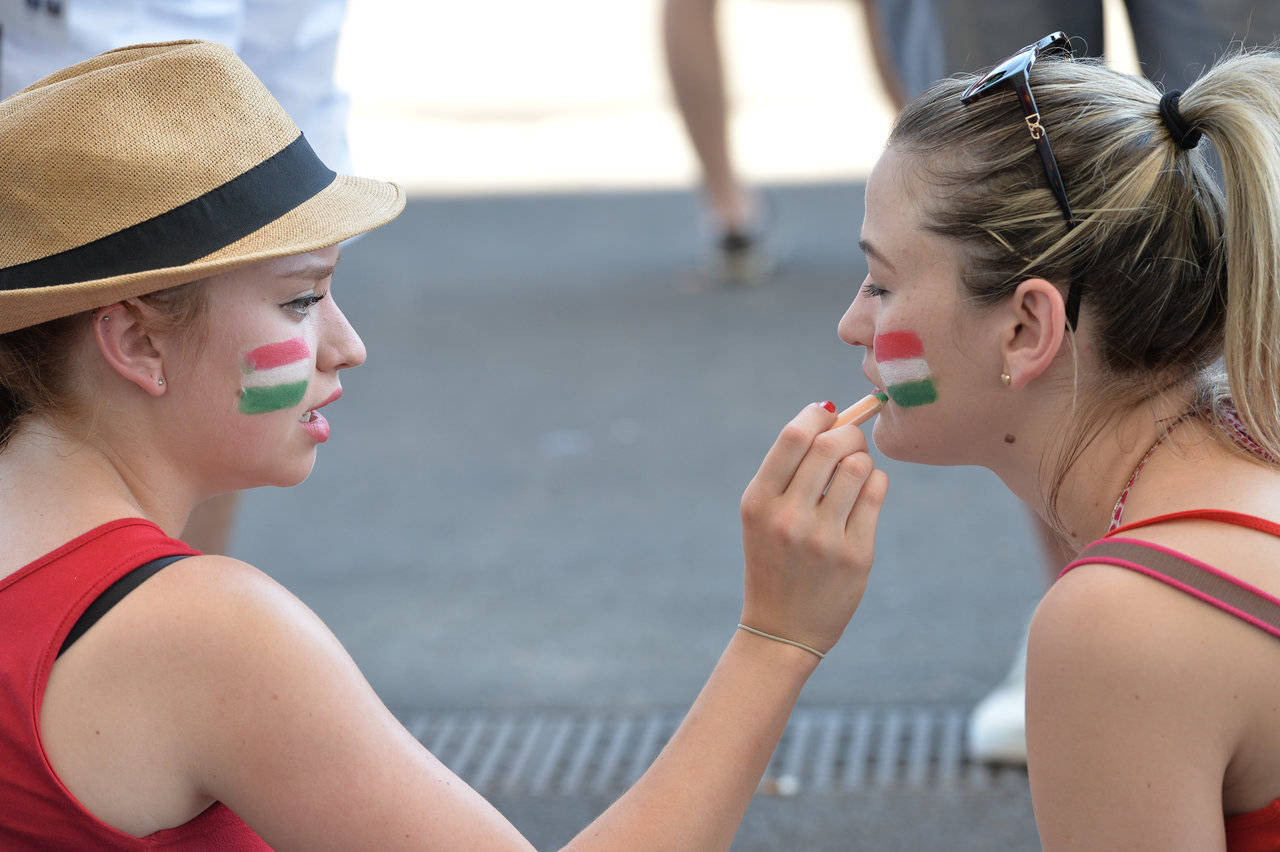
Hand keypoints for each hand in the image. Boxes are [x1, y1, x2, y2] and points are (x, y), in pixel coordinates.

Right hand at [739, 402, 888, 653]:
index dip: (816, 416)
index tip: (826, 415)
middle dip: (847, 433)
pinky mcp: (855, 555)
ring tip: (854, 473)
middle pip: (830, 446)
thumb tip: (829, 413)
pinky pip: (876, 493)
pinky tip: (865, 493)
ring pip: (858, 467)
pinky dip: (875, 482)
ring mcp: (823, 539)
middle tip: (850, 442)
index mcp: (757, 502)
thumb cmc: (775, 558)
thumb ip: (788, 470)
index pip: (793, 437)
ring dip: (862, 460)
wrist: (782, 628)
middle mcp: (788, 518)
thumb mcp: (762, 516)